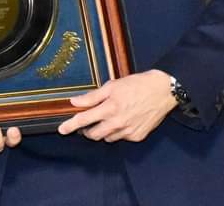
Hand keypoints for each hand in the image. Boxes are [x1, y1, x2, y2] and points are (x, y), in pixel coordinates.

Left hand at [57, 70, 174, 142]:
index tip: (61, 130)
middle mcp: (117, 123)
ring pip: (107, 138)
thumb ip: (92, 96)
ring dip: (103, 131)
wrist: (162, 91)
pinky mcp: (137, 136)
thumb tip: (74, 102)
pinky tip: (124, 120)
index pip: (84, 120)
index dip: (70, 125)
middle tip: (89, 122)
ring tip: (109, 118)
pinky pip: (121, 138)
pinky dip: (118, 132)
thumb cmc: (136, 85)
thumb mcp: (112, 85)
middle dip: (87, 130)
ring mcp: (128, 132)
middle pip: (94, 135)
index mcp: (109, 108)